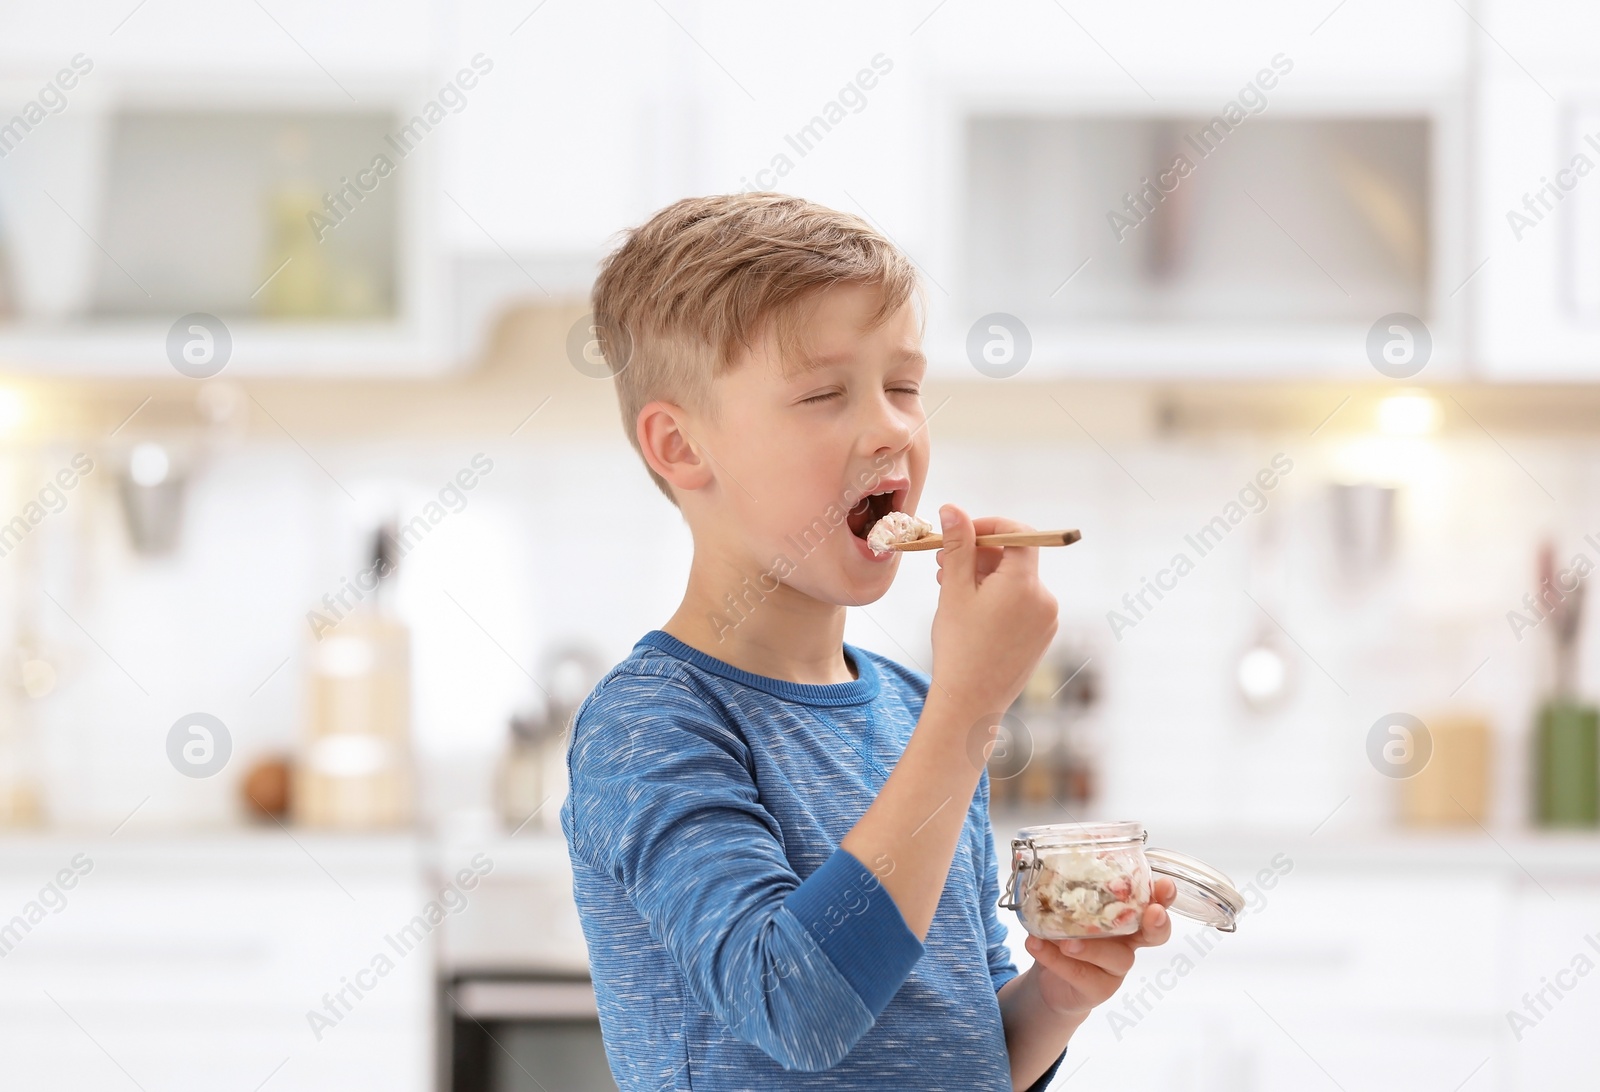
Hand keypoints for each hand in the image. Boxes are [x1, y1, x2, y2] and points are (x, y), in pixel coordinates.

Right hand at [930, 505, 1057, 721]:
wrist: (971, 703)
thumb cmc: (959, 646)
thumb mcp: (953, 589)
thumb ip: (957, 545)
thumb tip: (953, 509)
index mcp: (1025, 584)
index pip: (1018, 534)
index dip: (988, 527)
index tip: (960, 533)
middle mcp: (1045, 599)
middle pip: (1015, 559)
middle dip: (979, 555)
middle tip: (942, 563)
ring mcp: (1047, 620)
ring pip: (1016, 582)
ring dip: (985, 578)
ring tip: (950, 589)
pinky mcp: (1042, 636)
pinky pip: (1022, 604)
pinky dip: (998, 599)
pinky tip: (970, 612)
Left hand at [1022, 878, 1176, 1017]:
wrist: (1049, 980)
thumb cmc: (1063, 935)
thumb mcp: (1061, 910)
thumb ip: (1053, 888)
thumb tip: (1024, 857)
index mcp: (1124, 917)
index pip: (1152, 903)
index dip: (1163, 896)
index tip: (1164, 885)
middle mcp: (1127, 943)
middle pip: (1155, 934)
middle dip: (1158, 922)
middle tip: (1152, 913)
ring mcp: (1115, 969)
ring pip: (1116, 957)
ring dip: (1091, 947)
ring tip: (1065, 941)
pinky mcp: (1098, 989)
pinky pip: (1081, 974)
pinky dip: (1056, 960)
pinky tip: (1036, 945)